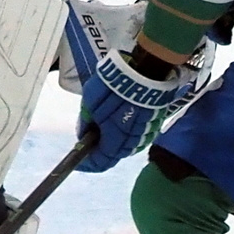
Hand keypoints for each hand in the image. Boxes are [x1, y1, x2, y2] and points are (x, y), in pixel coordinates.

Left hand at [62, 7, 210, 171]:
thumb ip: (86, 123)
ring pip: (125, 145)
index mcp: (115, 142)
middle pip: (113, 155)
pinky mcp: (155, 124)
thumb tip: (84, 135)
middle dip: (100, 150)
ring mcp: (146, 135)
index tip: (78, 161)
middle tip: (90, 139)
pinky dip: (124, 132)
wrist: (147, 70)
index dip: (87, 164)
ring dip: (113, 141)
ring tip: (103, 127)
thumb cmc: (114, 86)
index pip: (100, 162)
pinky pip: (135, 135)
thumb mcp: (90, 103)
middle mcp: (132, 144)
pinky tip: (119, 120)